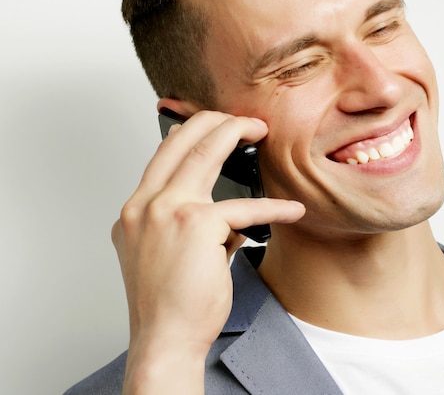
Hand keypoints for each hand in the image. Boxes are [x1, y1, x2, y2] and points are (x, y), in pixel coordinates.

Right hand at [111, 111, 304, 393]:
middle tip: (244, 121)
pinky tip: (291, 210)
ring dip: (237, 133)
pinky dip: (273, 208)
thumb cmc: (168, 301)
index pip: (162, 155)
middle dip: (216, 121)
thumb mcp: (165, 252)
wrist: (165, 338)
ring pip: (205, 152)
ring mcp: (167, 211)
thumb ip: (188, 222)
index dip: (190, 131)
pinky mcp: (197, 225)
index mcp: (136, 209)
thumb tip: (226, 208)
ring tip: (261, 130)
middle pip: (181, 140)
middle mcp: (145, 204)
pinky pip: (244, 207)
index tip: (214, 124)